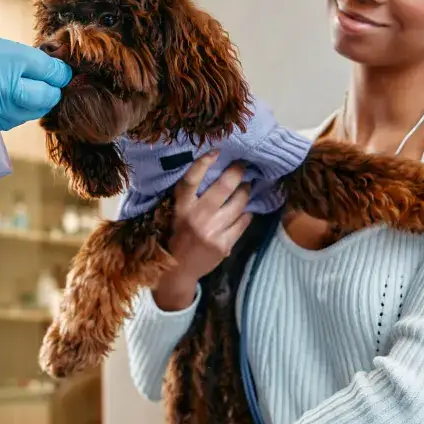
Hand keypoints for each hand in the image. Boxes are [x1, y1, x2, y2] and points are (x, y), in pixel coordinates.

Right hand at [0, 22, 72, 133]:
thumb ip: (11, 55)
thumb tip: (37, 68)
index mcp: (6, 60)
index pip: (52, 73)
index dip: (58, 72)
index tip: (57, 72)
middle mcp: (1, 89)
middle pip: (45, 99)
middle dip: (48, 91)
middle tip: (43, 84)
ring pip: (26, 115)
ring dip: (28, 105)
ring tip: (18, 92)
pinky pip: (2, 124)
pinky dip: (6, 114)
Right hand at [154, 152, 252, 310]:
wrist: (178, 272)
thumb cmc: (176, 237)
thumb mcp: (175, 215)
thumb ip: (190, 199)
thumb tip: (215, 174)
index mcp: (180, 208)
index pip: (190, 180)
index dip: (203, 163)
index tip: (215, 151)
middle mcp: (196, 218)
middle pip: (223, 187)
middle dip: (237, 172)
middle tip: (243, 165)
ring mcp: (212, 232)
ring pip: (238, 204)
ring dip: (245, 191)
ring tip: (247, 186)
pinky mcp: (224, 245)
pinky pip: (243, 222)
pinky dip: (246, 214)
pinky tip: (246, 210)